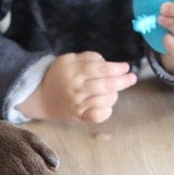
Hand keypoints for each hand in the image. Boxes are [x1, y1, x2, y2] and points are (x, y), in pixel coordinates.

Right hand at [18, 52, 136, 123]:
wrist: (41, 96)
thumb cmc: (58, 75)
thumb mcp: (68, 59)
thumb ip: (88, 57)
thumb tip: (107, 62)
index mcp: (74, 71)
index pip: (100, 69)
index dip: (116, 68)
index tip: (125, 67)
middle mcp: (76, 88)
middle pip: (105, 86)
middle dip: (123, 81)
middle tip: (132, 78)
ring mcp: (77, 104)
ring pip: (105, 101)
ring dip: (114, 95)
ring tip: (114, 90)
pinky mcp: (78, 116)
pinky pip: (98, 116)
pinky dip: (106, 111)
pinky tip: (106, 104)